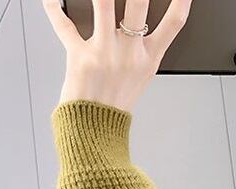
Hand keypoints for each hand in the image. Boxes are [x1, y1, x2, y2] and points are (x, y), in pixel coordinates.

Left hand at [43, 0, 192, 112]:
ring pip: (102, 4)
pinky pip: (63, 25)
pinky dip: (53, 7)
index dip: (181, 1)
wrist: (96, 128)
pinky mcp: (80, 56)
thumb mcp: (141, 75)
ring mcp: (104, 53)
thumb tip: (143, 21)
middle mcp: (129, 53)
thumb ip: (144, 47)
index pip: (174, 24)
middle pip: (139, 5)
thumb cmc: (116, 101)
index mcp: (148, 58)